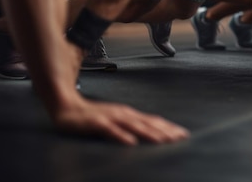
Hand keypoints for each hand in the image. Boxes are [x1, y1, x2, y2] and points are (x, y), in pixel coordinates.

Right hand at [52, 97, 189, 145]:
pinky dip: (121, 137)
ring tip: (163, 141)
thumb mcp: (117, 121)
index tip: (184, 135)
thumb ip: (132, 127)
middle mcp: (124, 114)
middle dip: (165, 131)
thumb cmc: (94, 117)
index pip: (154, 121)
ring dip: (149, 133)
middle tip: (180, 138)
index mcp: (130, 115)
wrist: (67, 108)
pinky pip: (110, 131)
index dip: (169, 128)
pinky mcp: (96, 124)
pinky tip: (131, 143)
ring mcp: (111, 118)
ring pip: (133, 126)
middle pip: (148, 123)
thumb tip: (151, 134)